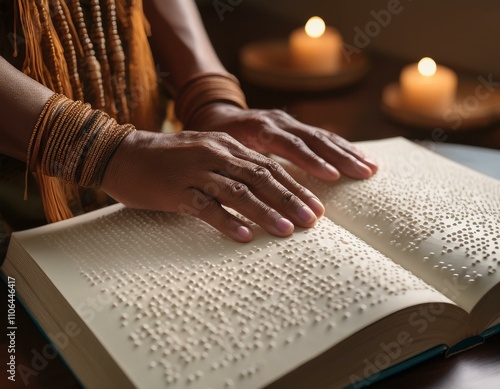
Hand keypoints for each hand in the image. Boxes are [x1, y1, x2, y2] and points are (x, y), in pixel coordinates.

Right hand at [101, 131, 324, 241]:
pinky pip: (205, 208)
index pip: (268, 167)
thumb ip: (233, 165)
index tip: (316, 207)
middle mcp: (214, 155)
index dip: (294, 187)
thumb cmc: (167, 159)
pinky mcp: (175, 191)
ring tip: (287, 231)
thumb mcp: (205, 152)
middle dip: (289, 200)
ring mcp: (195, 172)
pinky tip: (244, 237)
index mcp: (225, 145)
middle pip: (260, 178)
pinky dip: (227, 222)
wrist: (122, 154)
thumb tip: (265, 186)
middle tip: (312, 221)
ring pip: (237, 193)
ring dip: (265, 213)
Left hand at [189, 104, 377, 180]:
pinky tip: (360, 157)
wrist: (216, 114)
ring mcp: (289, 122)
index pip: (290, 144)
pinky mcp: (295, 125)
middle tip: (364, 173)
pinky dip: (342, 147)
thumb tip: (248, 196)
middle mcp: (279, 122)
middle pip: (314, 138)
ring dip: (348, 152)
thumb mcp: (220, 151)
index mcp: (259, 128)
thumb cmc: (215, 139)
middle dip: (341, 157)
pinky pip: (322, 135)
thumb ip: (236, 167)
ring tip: (370, 168)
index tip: (333, 176)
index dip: (311, 161)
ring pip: (322, 135)